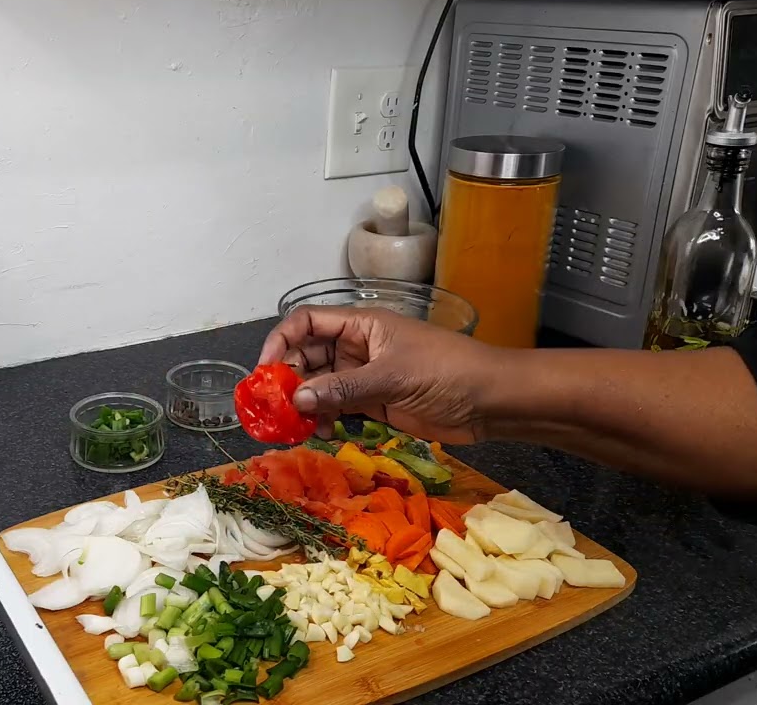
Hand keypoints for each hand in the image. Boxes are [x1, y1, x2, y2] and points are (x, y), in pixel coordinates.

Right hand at [258, 306, 500, 443]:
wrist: (491, 401)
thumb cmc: (447, 372)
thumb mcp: (392, 376)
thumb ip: (343, 388)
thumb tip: (296, 399)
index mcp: (361, 324)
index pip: (306, 322)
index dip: (281, 341)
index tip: (266, 370)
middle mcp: (356, 347)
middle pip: (306, 356)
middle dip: (288, 379)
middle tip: (278, 409)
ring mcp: (363, 376)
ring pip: (318, 386)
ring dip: (304, 405)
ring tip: (299, 427)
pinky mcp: (373, 404)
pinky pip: (335, 408)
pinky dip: (323, 420)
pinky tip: (322, 434)